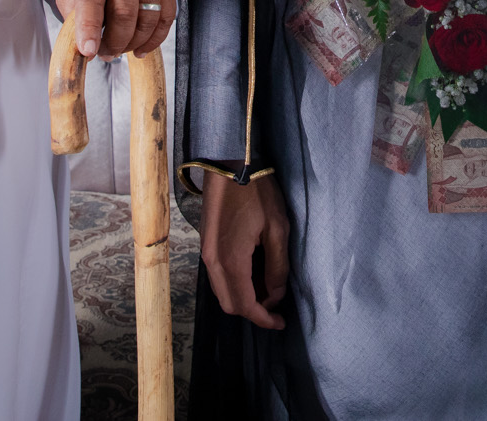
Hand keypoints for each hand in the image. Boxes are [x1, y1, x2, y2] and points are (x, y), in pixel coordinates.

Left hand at [54, 0, 174, 58]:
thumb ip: (73, 13)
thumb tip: (85, 44)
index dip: (89, 28)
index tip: (88, 51)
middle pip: (124, 13)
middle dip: (114, 43)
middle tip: (104, 53)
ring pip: (147, 18)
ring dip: (133, 43)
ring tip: (118, 49)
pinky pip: (166, 17)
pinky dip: (154, 38)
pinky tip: (141, 46)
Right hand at [200, 172, 290, 329]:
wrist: (228, 164)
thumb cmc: (256, 192)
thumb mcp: (277, 229)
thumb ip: (277, 267)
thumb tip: (275, 293)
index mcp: (231, 261)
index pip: (245, 305)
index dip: (264, 319)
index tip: (281, 322)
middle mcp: (213, 263)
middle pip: (230, 304)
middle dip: (254, 310)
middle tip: (277, 304)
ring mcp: (206, 253)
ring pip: (222, 292)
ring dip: (244, 297)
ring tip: (268, 287)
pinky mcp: (205, 245)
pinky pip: (218, 277)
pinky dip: (235, 283)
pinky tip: (254, 271)